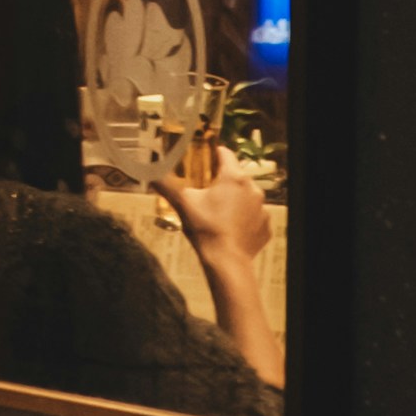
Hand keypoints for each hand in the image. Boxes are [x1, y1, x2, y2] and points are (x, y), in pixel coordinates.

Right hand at [162, 159, 269, 279]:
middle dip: (222, 180)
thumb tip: (149, 171)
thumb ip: (164, 184)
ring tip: (218, 213)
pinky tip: (231, 227)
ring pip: (246, 196)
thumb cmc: (206, 228)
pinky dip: (244, 218)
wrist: (226, 262)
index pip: (225, 153)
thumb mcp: (181, 203)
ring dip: (235, 199)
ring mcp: (262, 209)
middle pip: (236, 175)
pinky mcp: (266, 226)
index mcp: (234, 177)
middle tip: (206, 192)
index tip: (204, 161)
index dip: (213, 155)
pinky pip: (254, 216)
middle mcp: (253, 189)